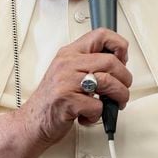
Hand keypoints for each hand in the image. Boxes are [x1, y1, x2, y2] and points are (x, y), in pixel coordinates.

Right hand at [18, 28, 132, 146]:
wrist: (33, 122)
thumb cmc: (53, 99)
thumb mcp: (68, 72)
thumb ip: (89, 64)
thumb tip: (119, 62)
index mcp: (70, 53)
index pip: (100, 35)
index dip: (118, 45)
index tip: (122, 59)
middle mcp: (67, 64)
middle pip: (110, 61)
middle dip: (125, 78)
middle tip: (122, 89)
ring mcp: (66, 82)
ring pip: (108, 82)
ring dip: (119, 96)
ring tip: (115, 103)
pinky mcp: (67, 101)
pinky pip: (97, 105)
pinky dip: (99, 115)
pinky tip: (89, 115)